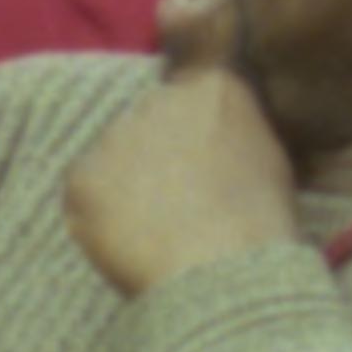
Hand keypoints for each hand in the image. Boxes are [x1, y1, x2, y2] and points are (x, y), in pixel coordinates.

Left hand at [62, 60, 294, 294]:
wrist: (224, 271)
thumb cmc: (260, 226)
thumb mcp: (268, 160)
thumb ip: (234, 132)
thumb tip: (216, 138)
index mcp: (212, 87)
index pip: (188, 80)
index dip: (187, 116)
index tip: (193, 148)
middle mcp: (159, 98)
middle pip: (146, 120)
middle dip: (154, 153)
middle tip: (175, 202)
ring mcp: (115, 135)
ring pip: (112, 157)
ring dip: (125, 186)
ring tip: (157, 230)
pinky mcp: (82, 176)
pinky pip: (85, 193)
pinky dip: (99, 218)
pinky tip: (131, 242)